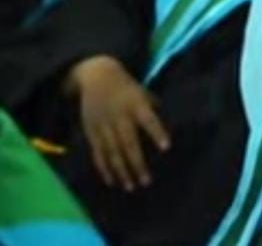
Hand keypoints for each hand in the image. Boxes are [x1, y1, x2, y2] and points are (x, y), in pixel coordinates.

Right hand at [69, 55, 170, 191]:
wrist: (96, 76)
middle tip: (146, 181)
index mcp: (136, 105)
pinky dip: (104, 168)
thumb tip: (169, 123)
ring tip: (130, 187)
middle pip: (128, 143)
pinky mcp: (91, 132)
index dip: (157, 133)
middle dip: (137, 164)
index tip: (166, 147)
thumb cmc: (127, 87)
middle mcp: (119, 116)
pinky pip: (98, 153)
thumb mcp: (143, 92)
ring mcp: (104, 125)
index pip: (149, 120)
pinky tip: (111, 181)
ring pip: (112, 152)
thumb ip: (154, 108)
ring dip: (121, 171)